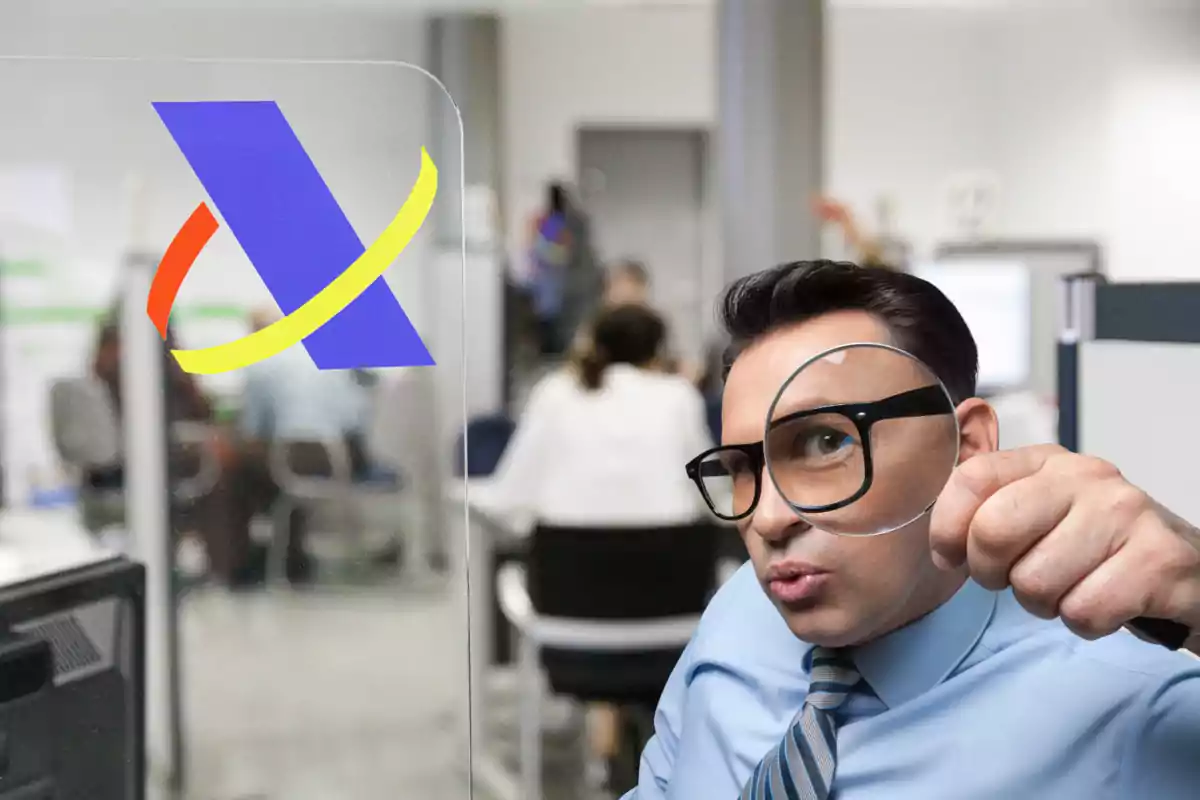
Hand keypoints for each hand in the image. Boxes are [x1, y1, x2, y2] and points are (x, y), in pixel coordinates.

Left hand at [929, 444, 1199, 640]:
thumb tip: (941, 544)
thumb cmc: (1101, 548)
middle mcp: (1087, 477)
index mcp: (1048, 461)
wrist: (1192, 572)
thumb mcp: (1043, 514)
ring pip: (1036, 583)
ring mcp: (1127, 515)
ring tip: (1073, 587)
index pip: (971, 479)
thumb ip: (989, 511)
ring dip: (1045, 604)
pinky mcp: (1160, 560)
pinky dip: (1086, 622)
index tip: (950, 558)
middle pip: (993, 532)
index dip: (946, 528)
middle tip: (1017, 580)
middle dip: (992, 574)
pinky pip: (1083, 612)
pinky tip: (1106, 601)